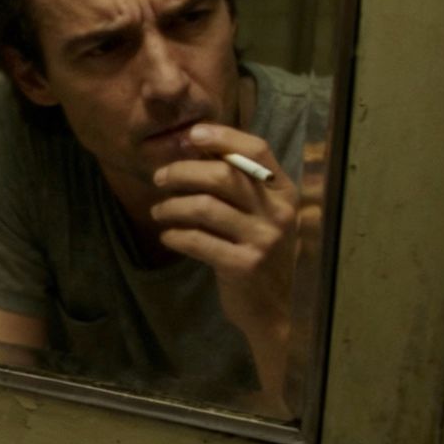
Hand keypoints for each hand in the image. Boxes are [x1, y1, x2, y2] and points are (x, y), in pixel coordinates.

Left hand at [150, 123, 298, 396]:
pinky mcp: (243, 265)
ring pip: (204, 207)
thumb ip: (238, 186)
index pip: (257, 150)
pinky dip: (175, 235)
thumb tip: (192, 148)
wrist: (278, 309)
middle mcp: (278, 212)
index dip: (223, 136)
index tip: (191, 134)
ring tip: (158, 212)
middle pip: (222, 175)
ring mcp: (263, 239)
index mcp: (284, 193)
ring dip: (171, 206)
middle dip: (181, 172)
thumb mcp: (259, 216)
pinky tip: (168, 236)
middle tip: (159, 178)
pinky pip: (197, 240)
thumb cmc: (260, 253)